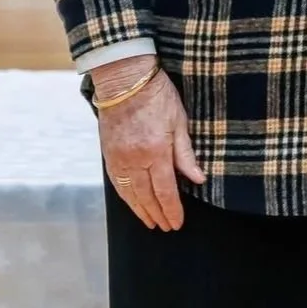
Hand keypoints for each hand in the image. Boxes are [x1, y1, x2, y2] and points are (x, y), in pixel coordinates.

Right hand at [93, 55, 204, 230]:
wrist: (125, 80)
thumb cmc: (157, 95)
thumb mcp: (179, 120)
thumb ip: (186, 153)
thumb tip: (198, 178)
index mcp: (156, 152)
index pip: (165, 191)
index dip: (172, 209)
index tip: (177, 222)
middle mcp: (135, 161)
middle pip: (146, 197)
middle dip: (157, 214)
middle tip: (165, 227)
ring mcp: (118, 159)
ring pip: (129, 195)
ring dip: (140, 211)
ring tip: (150, 221)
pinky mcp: (108, 155)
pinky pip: (116, 184)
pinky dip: (126, 198)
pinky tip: (132, 203)